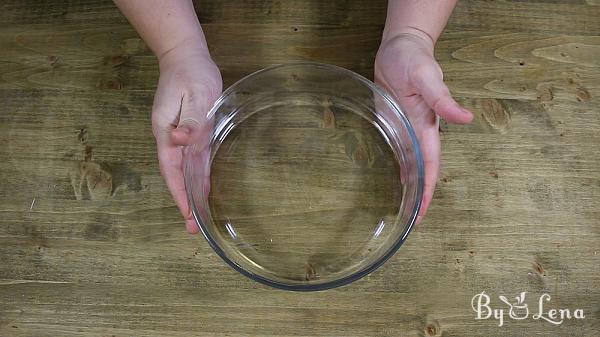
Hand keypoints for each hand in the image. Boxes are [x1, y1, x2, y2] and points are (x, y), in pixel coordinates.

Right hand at [152, 45, 221, 232]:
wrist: (186, 57)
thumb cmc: (189, 74)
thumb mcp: (193, 95)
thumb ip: (190, 120)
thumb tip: (181, 141)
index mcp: (166, 132)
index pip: (172, 170)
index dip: (179, 193)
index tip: (187, 214)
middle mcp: (172, 138)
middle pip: (177, 176)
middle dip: (185, 201)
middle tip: (194, 228)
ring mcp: (182, 136)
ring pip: (187, 171)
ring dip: (193, 193)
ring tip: (199, 218)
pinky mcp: (194, 131)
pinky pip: (196, 160)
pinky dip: (200, 176)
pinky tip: (206, 189)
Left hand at [375, 31, 472, 223]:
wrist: (401, 48)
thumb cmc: (414, 60)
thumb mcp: (427, 77)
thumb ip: (443, 99)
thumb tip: (466, 119)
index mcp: (428, 126)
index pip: (430, 166)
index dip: (427, 189)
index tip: (422, 213)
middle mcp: (419, 132)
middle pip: (422, 170)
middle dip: (420, 195)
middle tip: (412, 221)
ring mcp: (406, 128)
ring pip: (411, 163)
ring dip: (410, 185)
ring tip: (405, 209)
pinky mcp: (393, 122)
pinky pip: (398, 149)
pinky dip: (400, 166)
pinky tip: (397, 178)